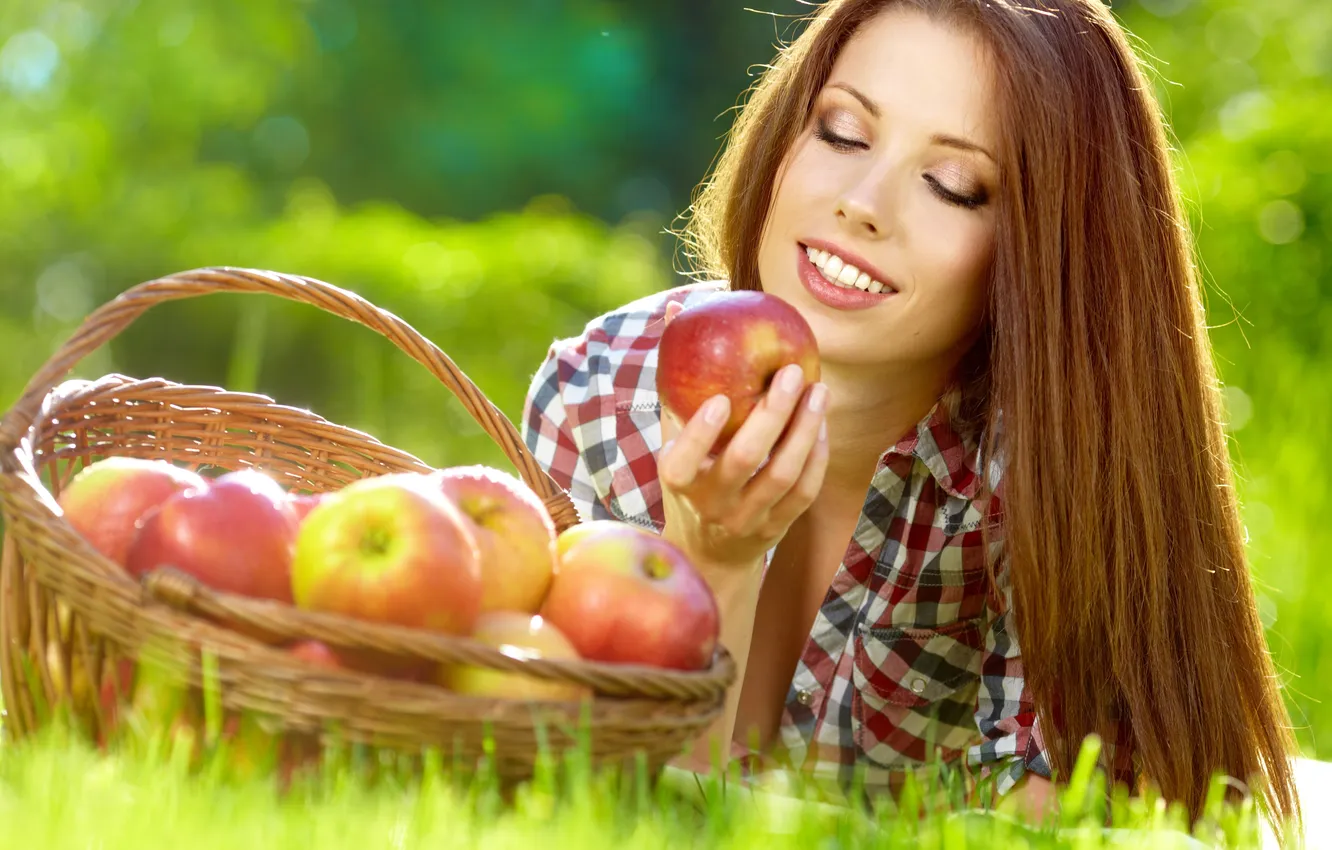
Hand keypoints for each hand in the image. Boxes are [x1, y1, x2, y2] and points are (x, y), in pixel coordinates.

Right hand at [657, 301, 829, 570]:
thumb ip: (676, 380)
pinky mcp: (777, 528)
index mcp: (678, 481)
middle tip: (791, 372)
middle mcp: (711, 504)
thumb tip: (677, 309)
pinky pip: (804, 492)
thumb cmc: (690, 478)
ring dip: (804, 430)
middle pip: (744, 460)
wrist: (709, 554)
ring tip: (818, 390)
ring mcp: (747, 519)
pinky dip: (816, 457)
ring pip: (782, 476)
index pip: (683, 461)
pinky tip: (821, 424)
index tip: (719, 398)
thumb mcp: (674, 439)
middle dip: (772, 415)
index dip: (699, 433)